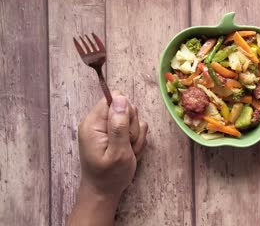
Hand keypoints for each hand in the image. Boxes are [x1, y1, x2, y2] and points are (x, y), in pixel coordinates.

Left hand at [68, 91, 147, 225]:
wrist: (105, 192)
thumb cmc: (110, 175)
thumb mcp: (117, 152)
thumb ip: (119, 125)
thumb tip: (121, 98)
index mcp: (94, 123)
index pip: (114, 99)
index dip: (126, 112)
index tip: (126, 131)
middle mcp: (99, 122)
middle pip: (126, 108)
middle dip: (133, 127)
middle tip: (127, 145)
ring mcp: (108, 128)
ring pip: (134, 120)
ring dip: (136, 136)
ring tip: (129, 152)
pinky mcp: (116, 134)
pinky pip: (135, 129)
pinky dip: (136, 142)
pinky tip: (130, 153)